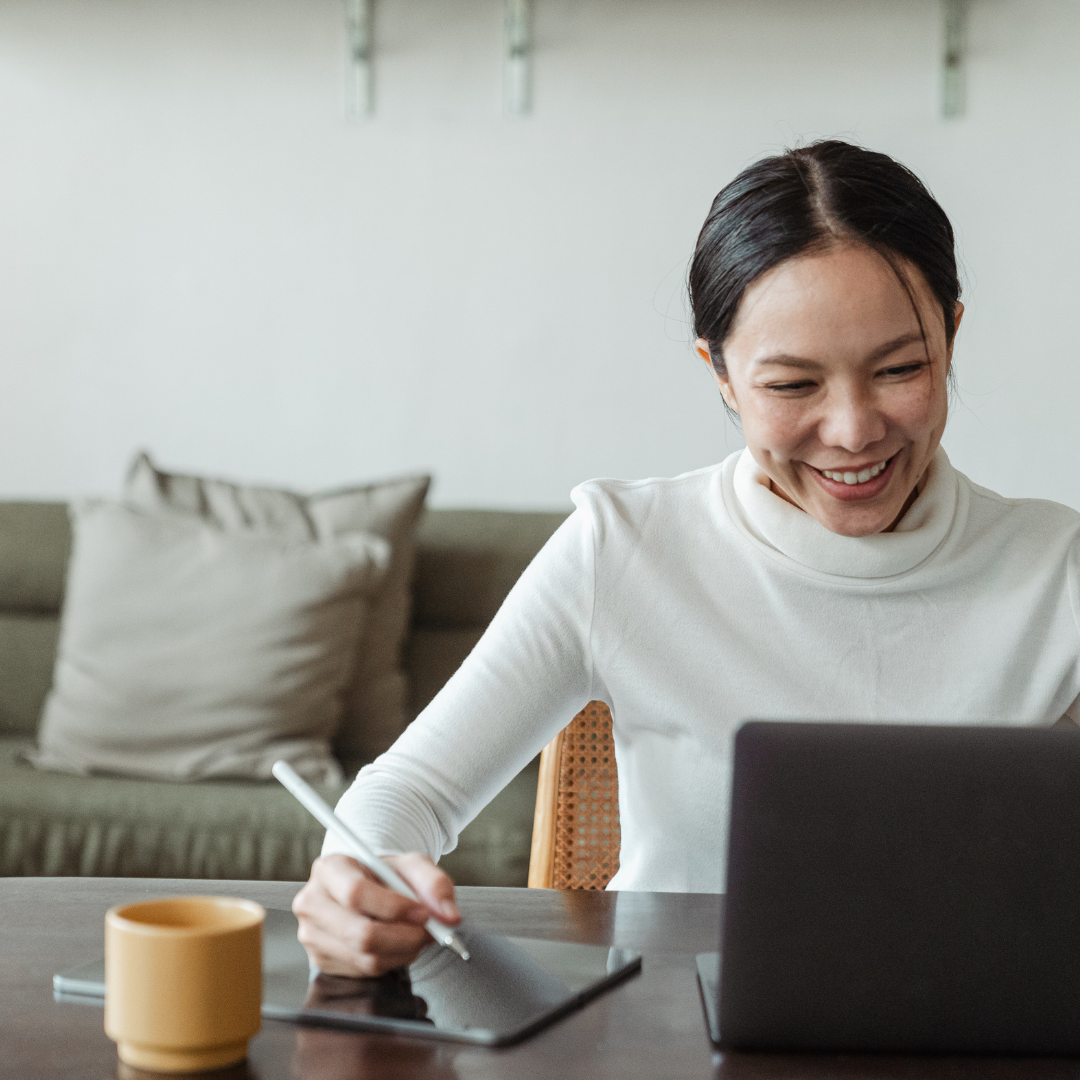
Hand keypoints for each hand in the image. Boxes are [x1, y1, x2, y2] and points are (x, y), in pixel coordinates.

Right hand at [292, 852, 460, 976]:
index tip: (423, 912)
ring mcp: (312, 935)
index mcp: (329, 869)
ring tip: (417, 934)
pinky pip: (364, 970)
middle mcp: (312, 903)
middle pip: (360, 933)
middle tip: (429, 931)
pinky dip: (392, 961)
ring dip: (403, 951)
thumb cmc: (385, 875)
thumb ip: (434, 883)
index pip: (356, 893)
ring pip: (366, 957)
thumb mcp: (412, 865)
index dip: (394, 907)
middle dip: (404, 937)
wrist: (368, 888)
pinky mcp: (321, 961)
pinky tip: (398, 944)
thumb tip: (449, 915)